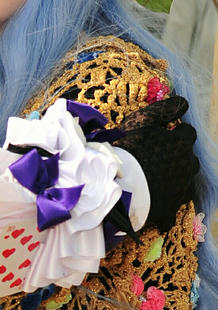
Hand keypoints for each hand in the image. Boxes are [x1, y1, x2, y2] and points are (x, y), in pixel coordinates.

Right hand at [111, 96, 198, 231]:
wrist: (119, 185)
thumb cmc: (129, 148)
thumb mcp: (142, 120)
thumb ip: (164, 109)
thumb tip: (184, 102)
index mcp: (182, 145)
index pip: (189, 133)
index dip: (177, 132)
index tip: (164, 134)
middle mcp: (187, 166)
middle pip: (191, 159)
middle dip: (180, 156)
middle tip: (160, 155)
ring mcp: (180, 188)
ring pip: (184, 181)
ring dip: (174, 177)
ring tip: (155, 176)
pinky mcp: (171, 207)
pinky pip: (172, 204)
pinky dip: (166, 200)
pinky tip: (154, 198)